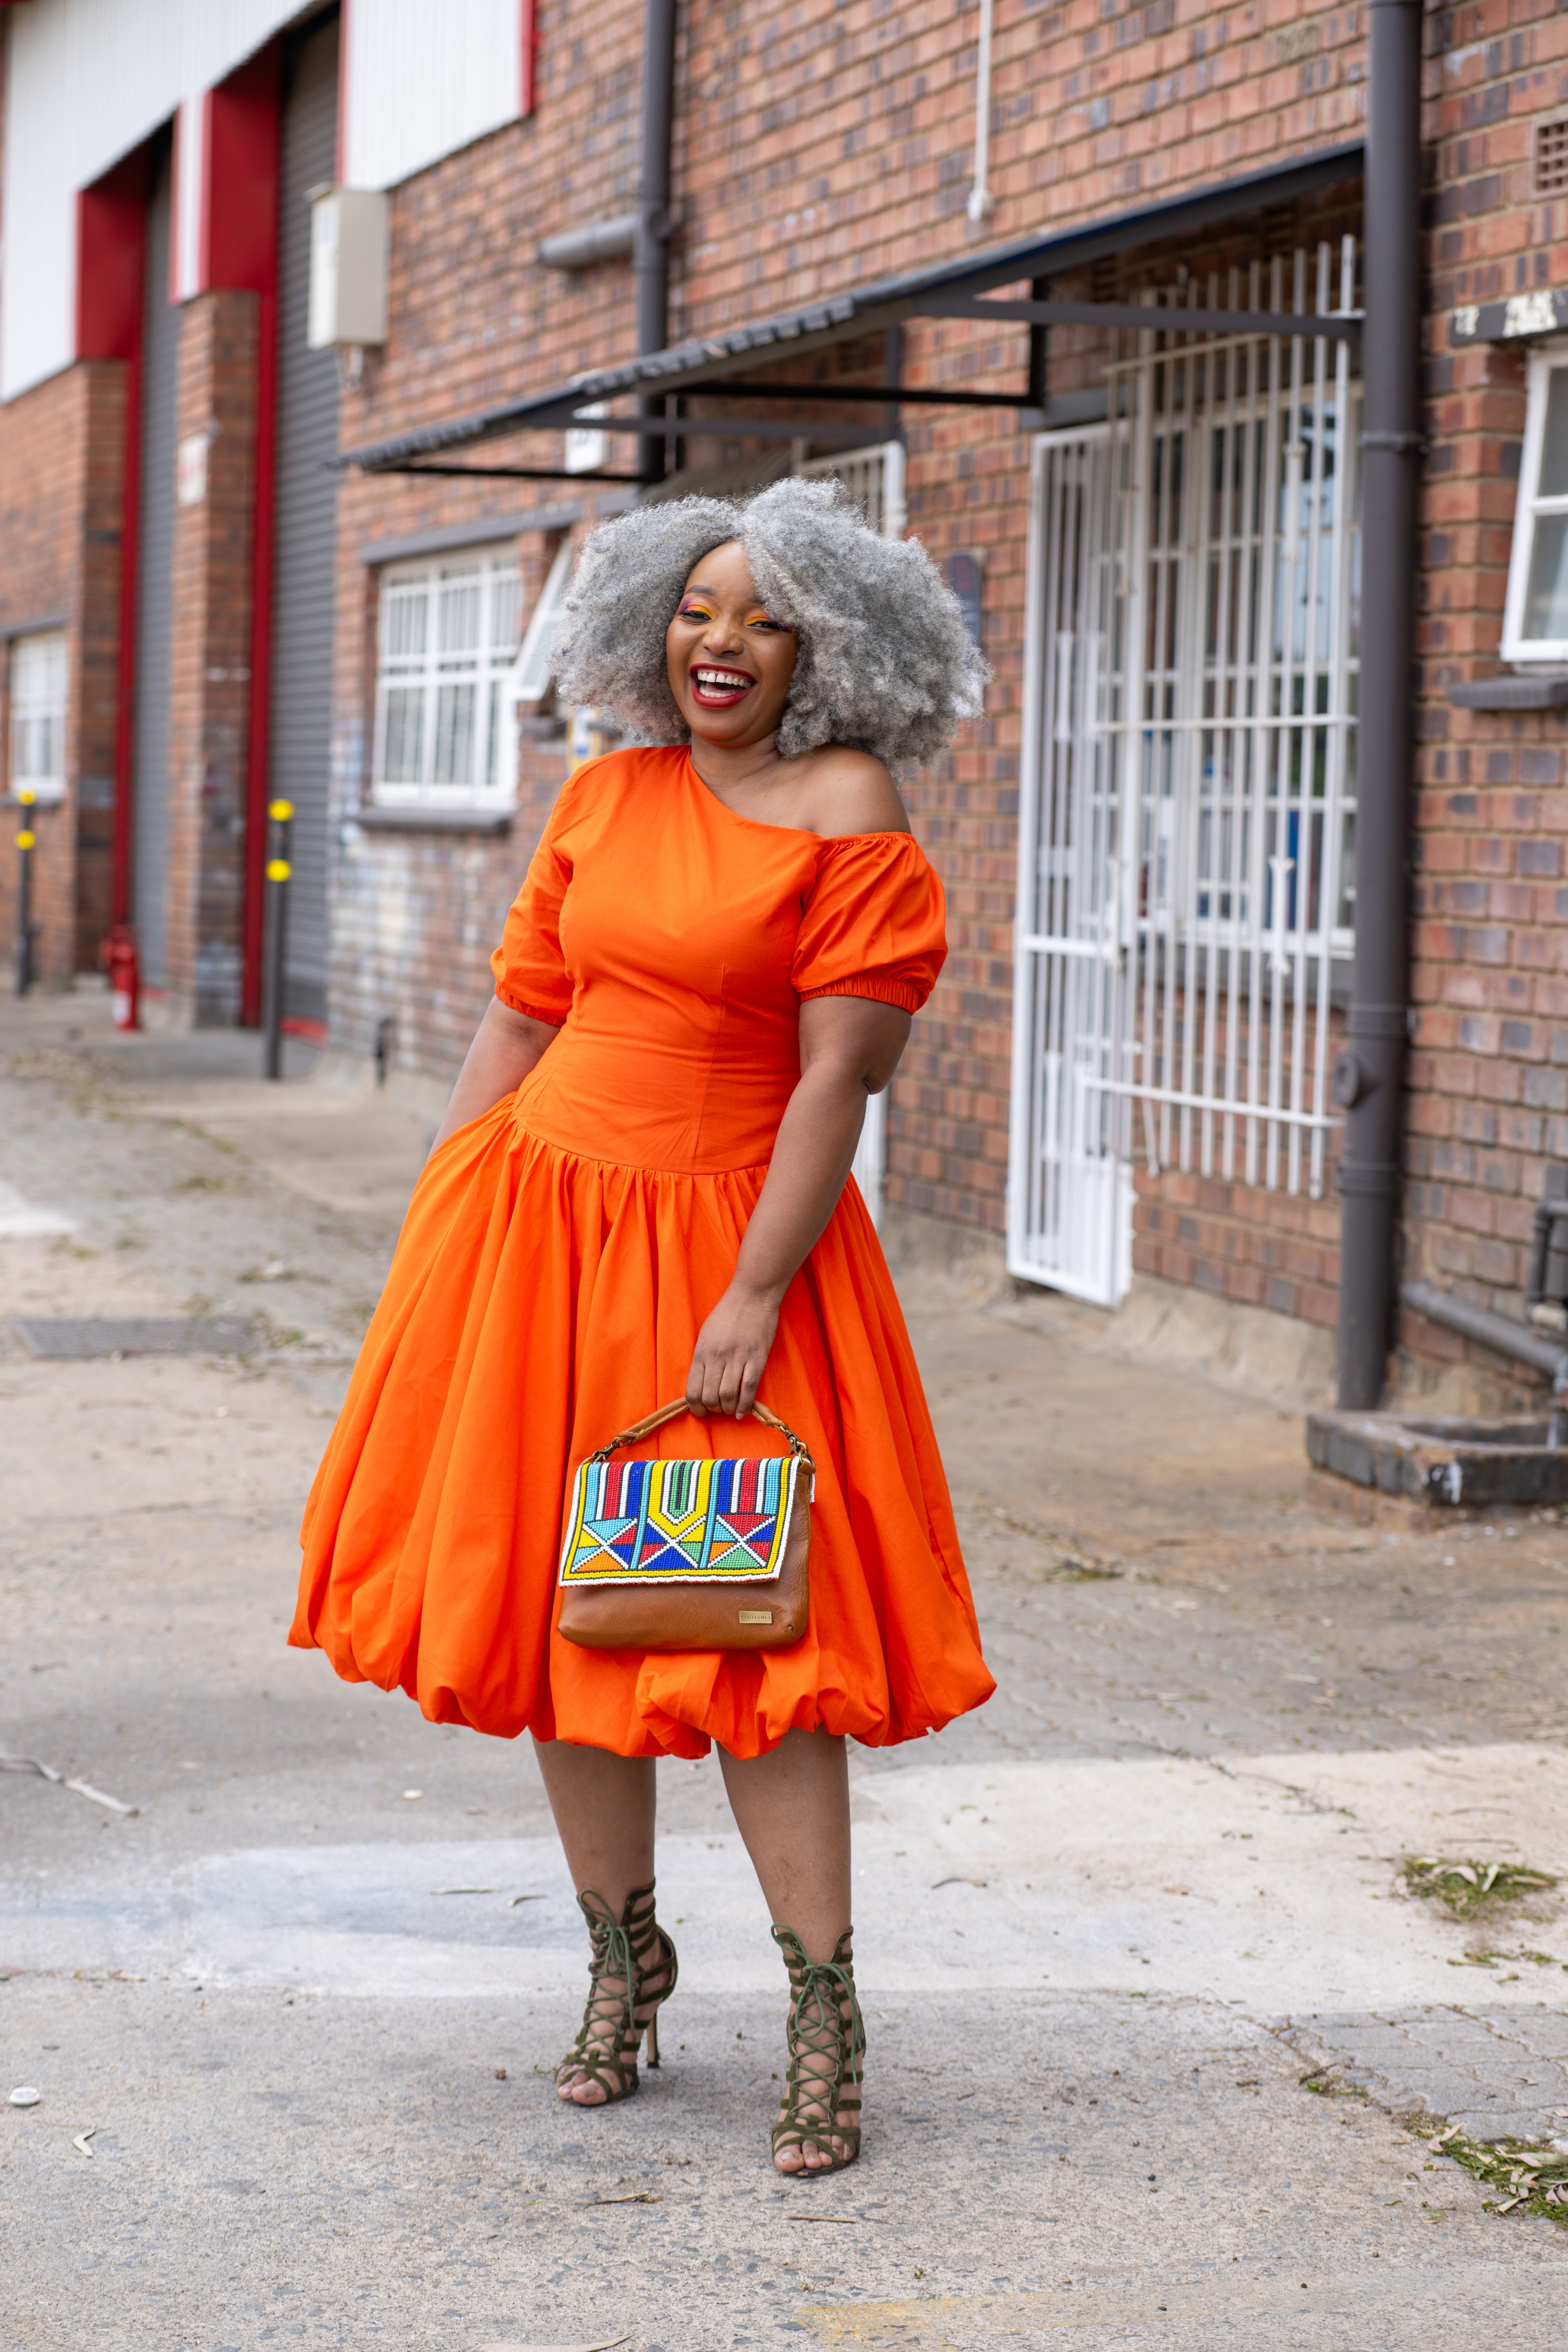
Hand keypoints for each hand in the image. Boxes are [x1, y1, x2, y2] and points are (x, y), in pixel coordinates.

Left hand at [685, 1281, 781, 1418]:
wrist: (752, 1295)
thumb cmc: (728, 1314)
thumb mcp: (706, 1335)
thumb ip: (703, 1359)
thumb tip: (702, 1385)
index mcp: (701, 1352)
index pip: (692, 1392)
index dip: (696, 1409)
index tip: (702, 1412)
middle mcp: (717, 1357)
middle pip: (710, 1397)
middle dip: (714, 1410)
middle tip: (719, 1409)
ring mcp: (738, 1358)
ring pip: (728, 1396)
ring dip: (729, 1409)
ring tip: (731, 1409)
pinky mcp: (757, 1358)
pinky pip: (749, 1389)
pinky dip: (745, 1405)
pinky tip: (743, 1411)